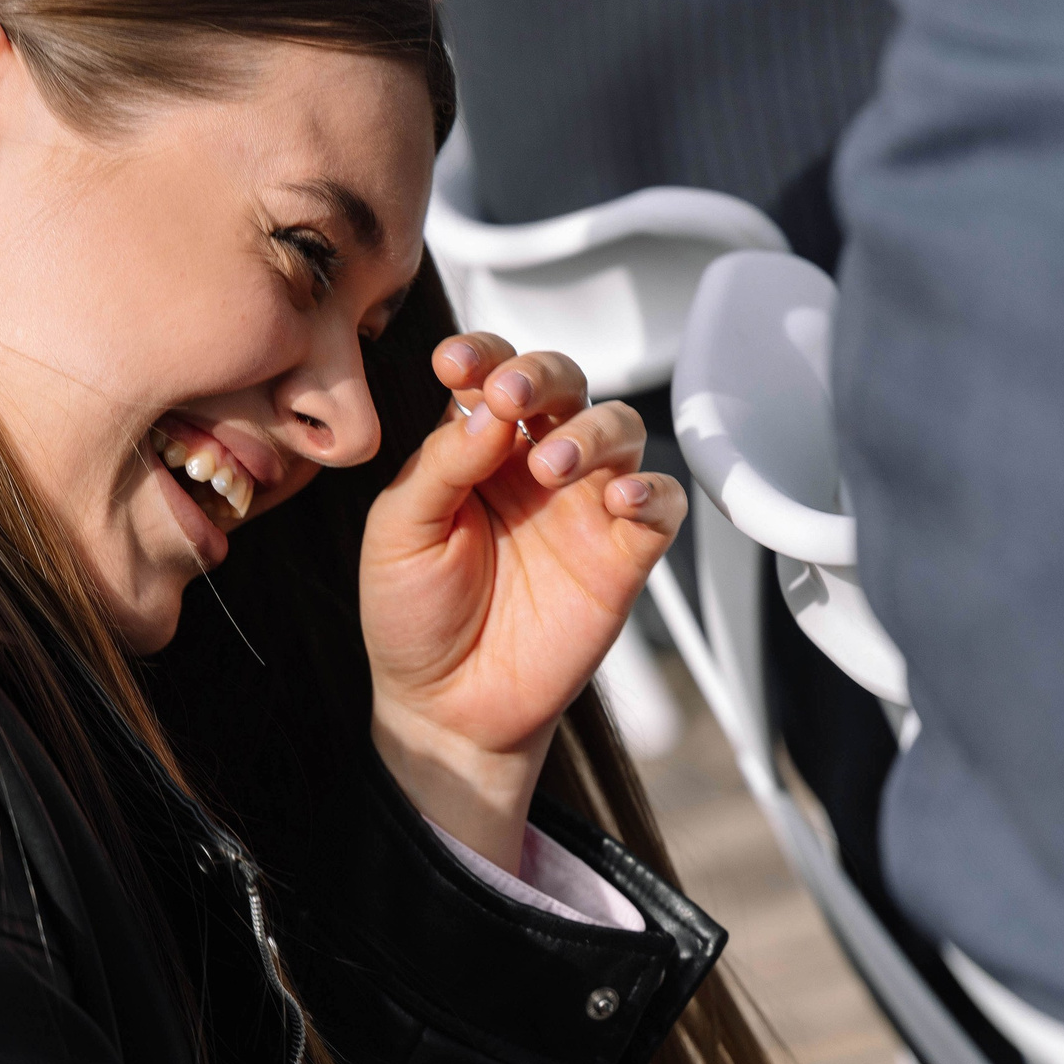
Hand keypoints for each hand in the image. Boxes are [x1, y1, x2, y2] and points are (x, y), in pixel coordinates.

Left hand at [361, 335, 685, 867]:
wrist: (446, 709)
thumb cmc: (413, 616)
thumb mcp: (400, 533)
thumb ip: (442, 464)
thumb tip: (489, 405)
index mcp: (476, 449)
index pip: (493, 375)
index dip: (484, 354)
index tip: (455, 363)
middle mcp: (535, 465)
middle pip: (566, 383)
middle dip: (544, 374)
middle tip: (516, 396)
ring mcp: (583, 508)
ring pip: (620, 428)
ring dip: (591, 432)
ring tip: (551, 467)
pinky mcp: (623, 556)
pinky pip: (663, 504)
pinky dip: (652, 491)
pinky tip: (620, 500)